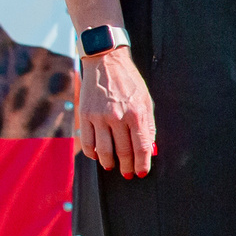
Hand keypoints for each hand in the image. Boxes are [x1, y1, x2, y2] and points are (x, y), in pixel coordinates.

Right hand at [76, 46, 155, 177]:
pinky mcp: (85, 115)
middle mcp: (118, 116)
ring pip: (104, 151)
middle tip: (127, 174)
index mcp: (136, 113)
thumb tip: (150, 148)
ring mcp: (99, 116)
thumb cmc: (129, 81)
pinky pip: (88, 142)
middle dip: (127, 167)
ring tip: (112, 166)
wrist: (105, 61)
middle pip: (123, 151)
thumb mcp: (146, 100)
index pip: (142, 146)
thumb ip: (148, 125)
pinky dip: (92, 153)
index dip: (142, 163)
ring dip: (109, 163)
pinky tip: (97, 155)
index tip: (142, 172)